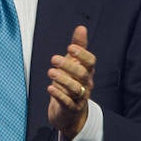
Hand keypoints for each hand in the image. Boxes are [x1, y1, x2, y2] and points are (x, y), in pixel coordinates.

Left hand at [47, 25, 94, 140]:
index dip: (82, 54)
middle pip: (82, 74)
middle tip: (53, 59)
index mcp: (87, 72)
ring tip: (50, 72)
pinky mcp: (71, 109)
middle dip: (68, 66)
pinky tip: (50, 88)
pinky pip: (67, 102)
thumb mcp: (74, 64)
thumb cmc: (72, 84)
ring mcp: (79, 98)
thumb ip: (78, 47)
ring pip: (75, 89)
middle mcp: (86, 84)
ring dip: (63, 80)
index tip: (70, 48)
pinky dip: (59, 95)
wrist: (70, 113)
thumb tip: (81, 28)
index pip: (90, 62)